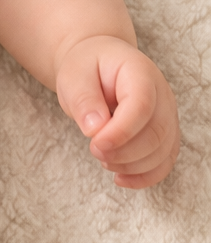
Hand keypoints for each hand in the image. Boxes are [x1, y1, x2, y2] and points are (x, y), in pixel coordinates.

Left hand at [56, 36, 178, 188]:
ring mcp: (167, 115)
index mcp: (140, 72)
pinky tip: (120, 179)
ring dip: (132, 165)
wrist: (98, 64)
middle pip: (157, 132)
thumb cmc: (87, 68)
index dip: (121, 131)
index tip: (95, 144)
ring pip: (163, 151)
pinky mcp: (165, 134)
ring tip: (103, 159)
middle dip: (124, 152)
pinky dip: (145, 176)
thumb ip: (84, 100)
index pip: (142, 105)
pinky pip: (164, 161)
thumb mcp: (74, 77)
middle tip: (94, 151)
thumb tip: (94, 129)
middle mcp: (161, 94)